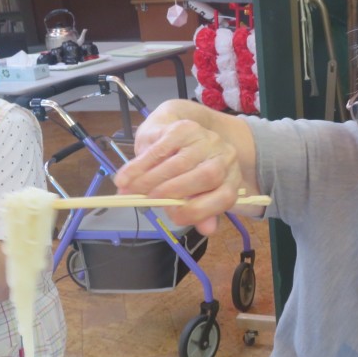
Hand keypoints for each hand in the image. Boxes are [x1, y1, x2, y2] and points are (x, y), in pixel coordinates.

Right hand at [115, 115, 242, 234]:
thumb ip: (200, 212)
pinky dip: (140, 166)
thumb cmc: (183, 172)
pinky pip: (160, 149)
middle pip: (206, 177)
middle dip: (172, 192)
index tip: (172, 217)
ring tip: (130, 191)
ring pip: (180, 163)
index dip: (199, 211)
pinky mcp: (184, 128)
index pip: (225, 197)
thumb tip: (208, 228)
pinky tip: (125, 178)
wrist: (173, 132)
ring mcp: (206, 139)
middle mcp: (226, 157)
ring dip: (150, 180)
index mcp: (232, 179)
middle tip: (146, 201)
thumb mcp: (193, 194)